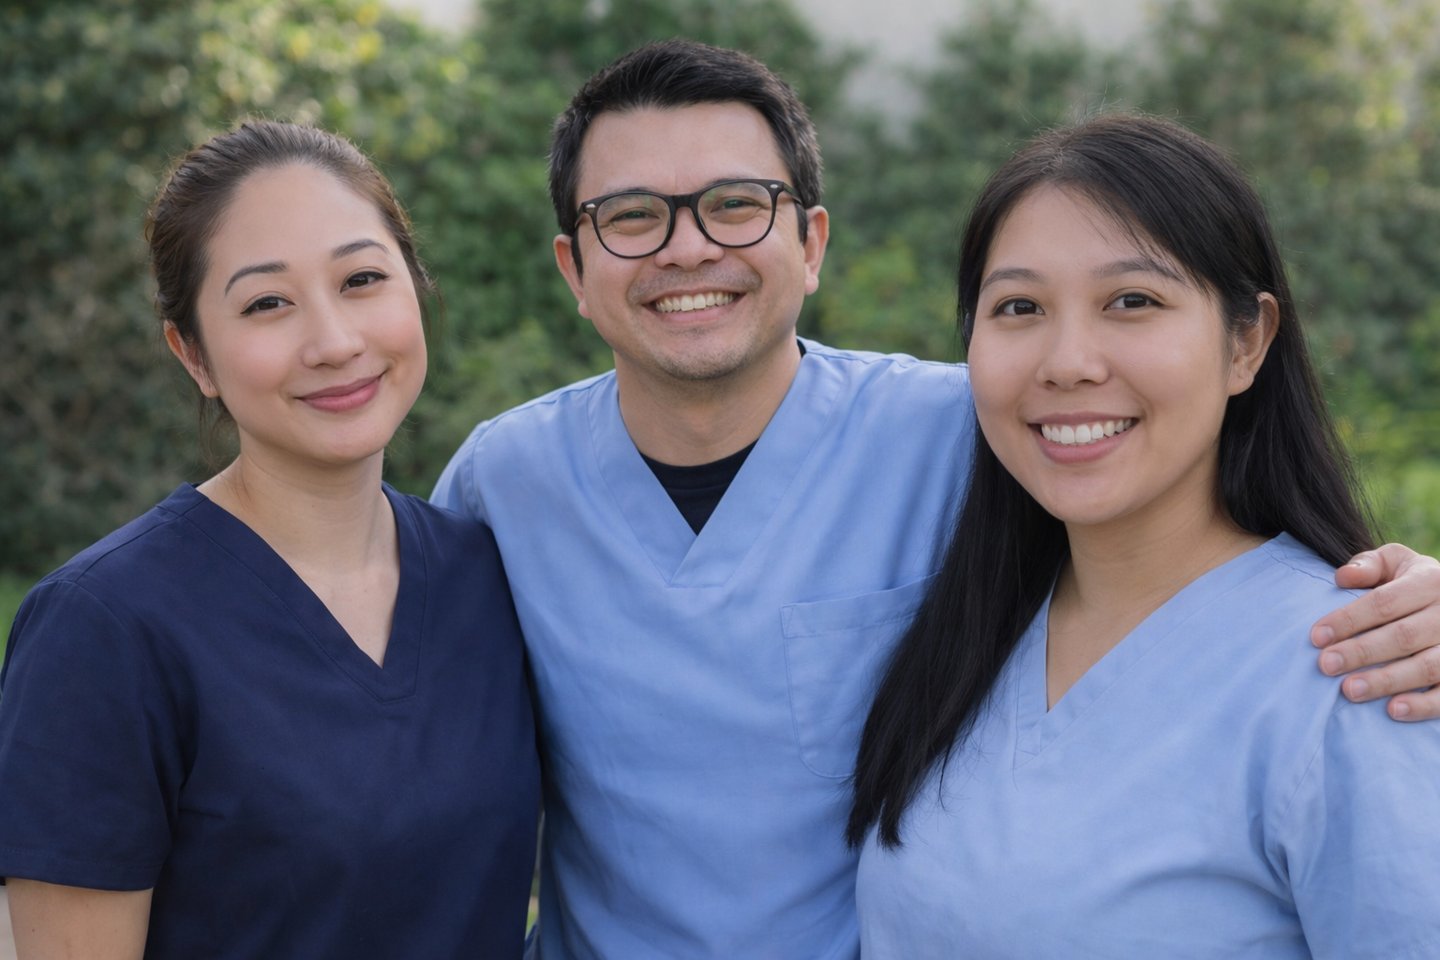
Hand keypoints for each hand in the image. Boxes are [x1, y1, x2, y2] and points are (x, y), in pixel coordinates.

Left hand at [1311, 543, 1439, 720]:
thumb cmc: (1413, 582)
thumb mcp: (1397, 563)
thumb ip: (1370, 566)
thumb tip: (1342, 577)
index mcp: (1429, 581)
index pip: (1384, 602)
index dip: (1349, 620)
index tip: (1316, 637)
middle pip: (1403, 636)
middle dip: (1361, 652)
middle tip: (1326, 665)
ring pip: (1427, 666)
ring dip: (1387, 681)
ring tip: (1349, 691)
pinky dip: (1424, 705)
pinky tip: (1393, 711)